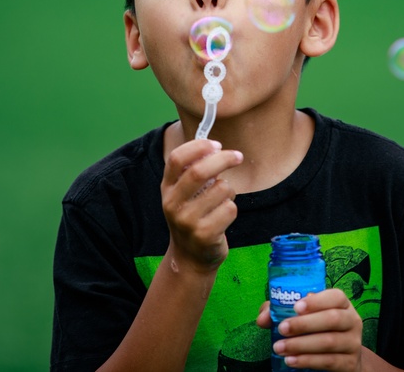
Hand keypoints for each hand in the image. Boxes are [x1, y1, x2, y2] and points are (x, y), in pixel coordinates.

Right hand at [161, 139, 242, 272]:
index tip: (216, 145)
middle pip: (199, 171)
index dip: (199, 146)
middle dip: (223, 159)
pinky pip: (230, 208)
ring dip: (229, 190)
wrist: (189, 257)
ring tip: (222, 200)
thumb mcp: (183, 194)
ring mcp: (187, 221)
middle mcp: (172, 204)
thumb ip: (193, 171)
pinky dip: (232, 208)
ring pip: (221, 189)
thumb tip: (216, 148)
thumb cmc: (192, 217)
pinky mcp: (204, 235)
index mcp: (166, 188)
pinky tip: (222, 217)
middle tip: (237, 156)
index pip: (177, 159)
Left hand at [257, 289, 364, 370]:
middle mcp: (352, 321)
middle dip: (304, 324)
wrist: (342, 358)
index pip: (336, 297)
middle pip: (332, 319)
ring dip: (301, 345)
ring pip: (329, 342)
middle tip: (282, 329)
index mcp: (342, 304)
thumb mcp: (305, 317)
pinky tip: (291, 360)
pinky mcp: (349, 363)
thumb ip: (281, 311)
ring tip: (280, 347)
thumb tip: (263, 318)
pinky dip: (307, 361)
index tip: (296, 307)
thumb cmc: (319, 330)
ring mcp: (353, 343)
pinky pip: (329, 361)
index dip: (316, 301)